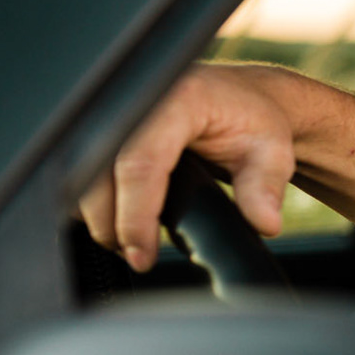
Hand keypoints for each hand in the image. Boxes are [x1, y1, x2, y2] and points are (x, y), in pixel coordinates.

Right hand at [78, 64, 298, 270]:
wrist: (244, 98)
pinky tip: (121, 220)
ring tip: (131, 243)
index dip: (136, 215)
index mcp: (178, 99)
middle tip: (136, 256)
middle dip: (111, 223)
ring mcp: (118, 111)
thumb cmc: (255, 120)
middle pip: (99, 171)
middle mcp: (139, 100)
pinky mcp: (108, 125)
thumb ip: (265, 187)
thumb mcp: (271, 151)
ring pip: (83, 173)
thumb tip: (264, 222)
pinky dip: (99, 199)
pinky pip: (86, 167)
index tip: (141, 254)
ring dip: (100, 214)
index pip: (141, 163)